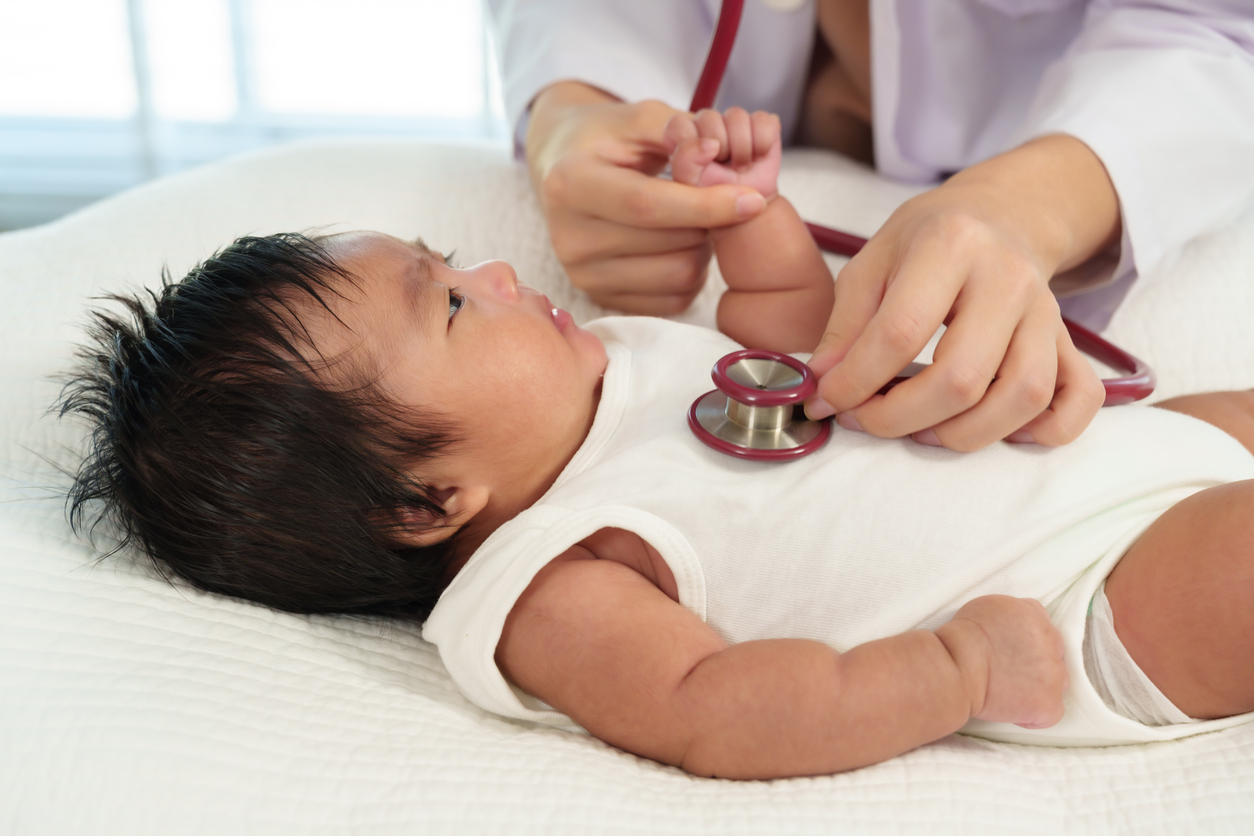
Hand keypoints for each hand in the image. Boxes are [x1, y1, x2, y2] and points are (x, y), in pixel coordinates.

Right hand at [526, 82, 767, 314]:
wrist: (563, 171)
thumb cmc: (608, 140)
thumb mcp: (638, 118)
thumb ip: (679, 130)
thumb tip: (717, 150)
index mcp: (571, 184)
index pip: (647, 205)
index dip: (706, 204)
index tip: (753, 199)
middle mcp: (569, 237)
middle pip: (669, 242)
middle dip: (710, 220)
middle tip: (713, 197)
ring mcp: (584, 274)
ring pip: (679, 274)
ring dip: (704, 247)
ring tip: (693, 219)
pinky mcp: (604, 299)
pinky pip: (675, 298)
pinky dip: (692, 271)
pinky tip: (680, 243)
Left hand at [664, 108, 781, 198]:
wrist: (746, 213)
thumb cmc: (712, 202)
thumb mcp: (689, 189)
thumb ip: (685, 163)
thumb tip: (710, 144)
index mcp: (682, 139)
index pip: (678, 124)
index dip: (691, 144)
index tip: (701, 166)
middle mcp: (706, 126)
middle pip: (709, 117)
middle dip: (719, 150)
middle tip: (723, 170)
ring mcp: (734, 123)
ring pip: (736, 115)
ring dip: (742, 148)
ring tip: (741, 168)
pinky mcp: (761, 124)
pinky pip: (764, 120)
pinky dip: (763, 141)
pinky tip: (758, 156)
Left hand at [804, 136, 1114, 450]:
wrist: (1000, 214)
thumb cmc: (926, 241)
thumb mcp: (871, 262)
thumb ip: (844, 326)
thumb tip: (822, 385)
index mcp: (950, 245)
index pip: (900, 332)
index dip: (856, 381)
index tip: (827, 400)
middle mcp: (1008, 278)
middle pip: (963, 375)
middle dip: (901, 417)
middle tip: (866, 419)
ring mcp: (1048, 311)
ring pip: (1022, 395)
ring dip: (963, 433)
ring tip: (920, 430)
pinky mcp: (1070, 340)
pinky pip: (1079, 398)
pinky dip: (1045, 429)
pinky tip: (999, 431)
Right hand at [935, 595, 1067, 728]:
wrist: (959, 666)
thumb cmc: (960, 639)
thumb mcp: (986, 607)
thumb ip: (1010, 616)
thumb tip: (1010, 631)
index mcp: (1034, 615)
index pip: (1041, 626)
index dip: (1026, 642)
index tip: (1011, 651)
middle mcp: (1051, 640)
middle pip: (1053, 653)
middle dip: (1035, 663)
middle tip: (1008, 671)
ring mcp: (1054, 673)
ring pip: (1057, 682)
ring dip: (1039, 687)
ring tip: (1010, 691)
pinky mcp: (1048, 702)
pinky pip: (1051, 713)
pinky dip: (1034, 716)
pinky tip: (1013, 710)